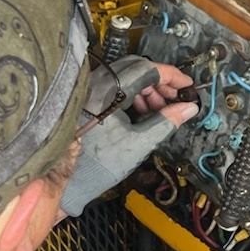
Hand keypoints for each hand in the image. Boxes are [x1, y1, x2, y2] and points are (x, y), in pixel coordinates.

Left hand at [60, 58, 195, 216]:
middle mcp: (96, 84)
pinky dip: (132, 95)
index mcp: (109, 91)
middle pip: (137, 69)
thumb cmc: (93, 166)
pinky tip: (141, 114)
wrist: (62, 182)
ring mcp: (89, 90)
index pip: (148, 69)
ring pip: (126, 77)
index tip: (187, 85)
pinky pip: (114, 87)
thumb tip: (187, 109)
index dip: (172, 76)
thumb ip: (167, 122)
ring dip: (147, 90)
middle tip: (176, 99)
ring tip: (160, 111)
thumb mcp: (138, 144)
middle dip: (160, 83)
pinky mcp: (85, 100)